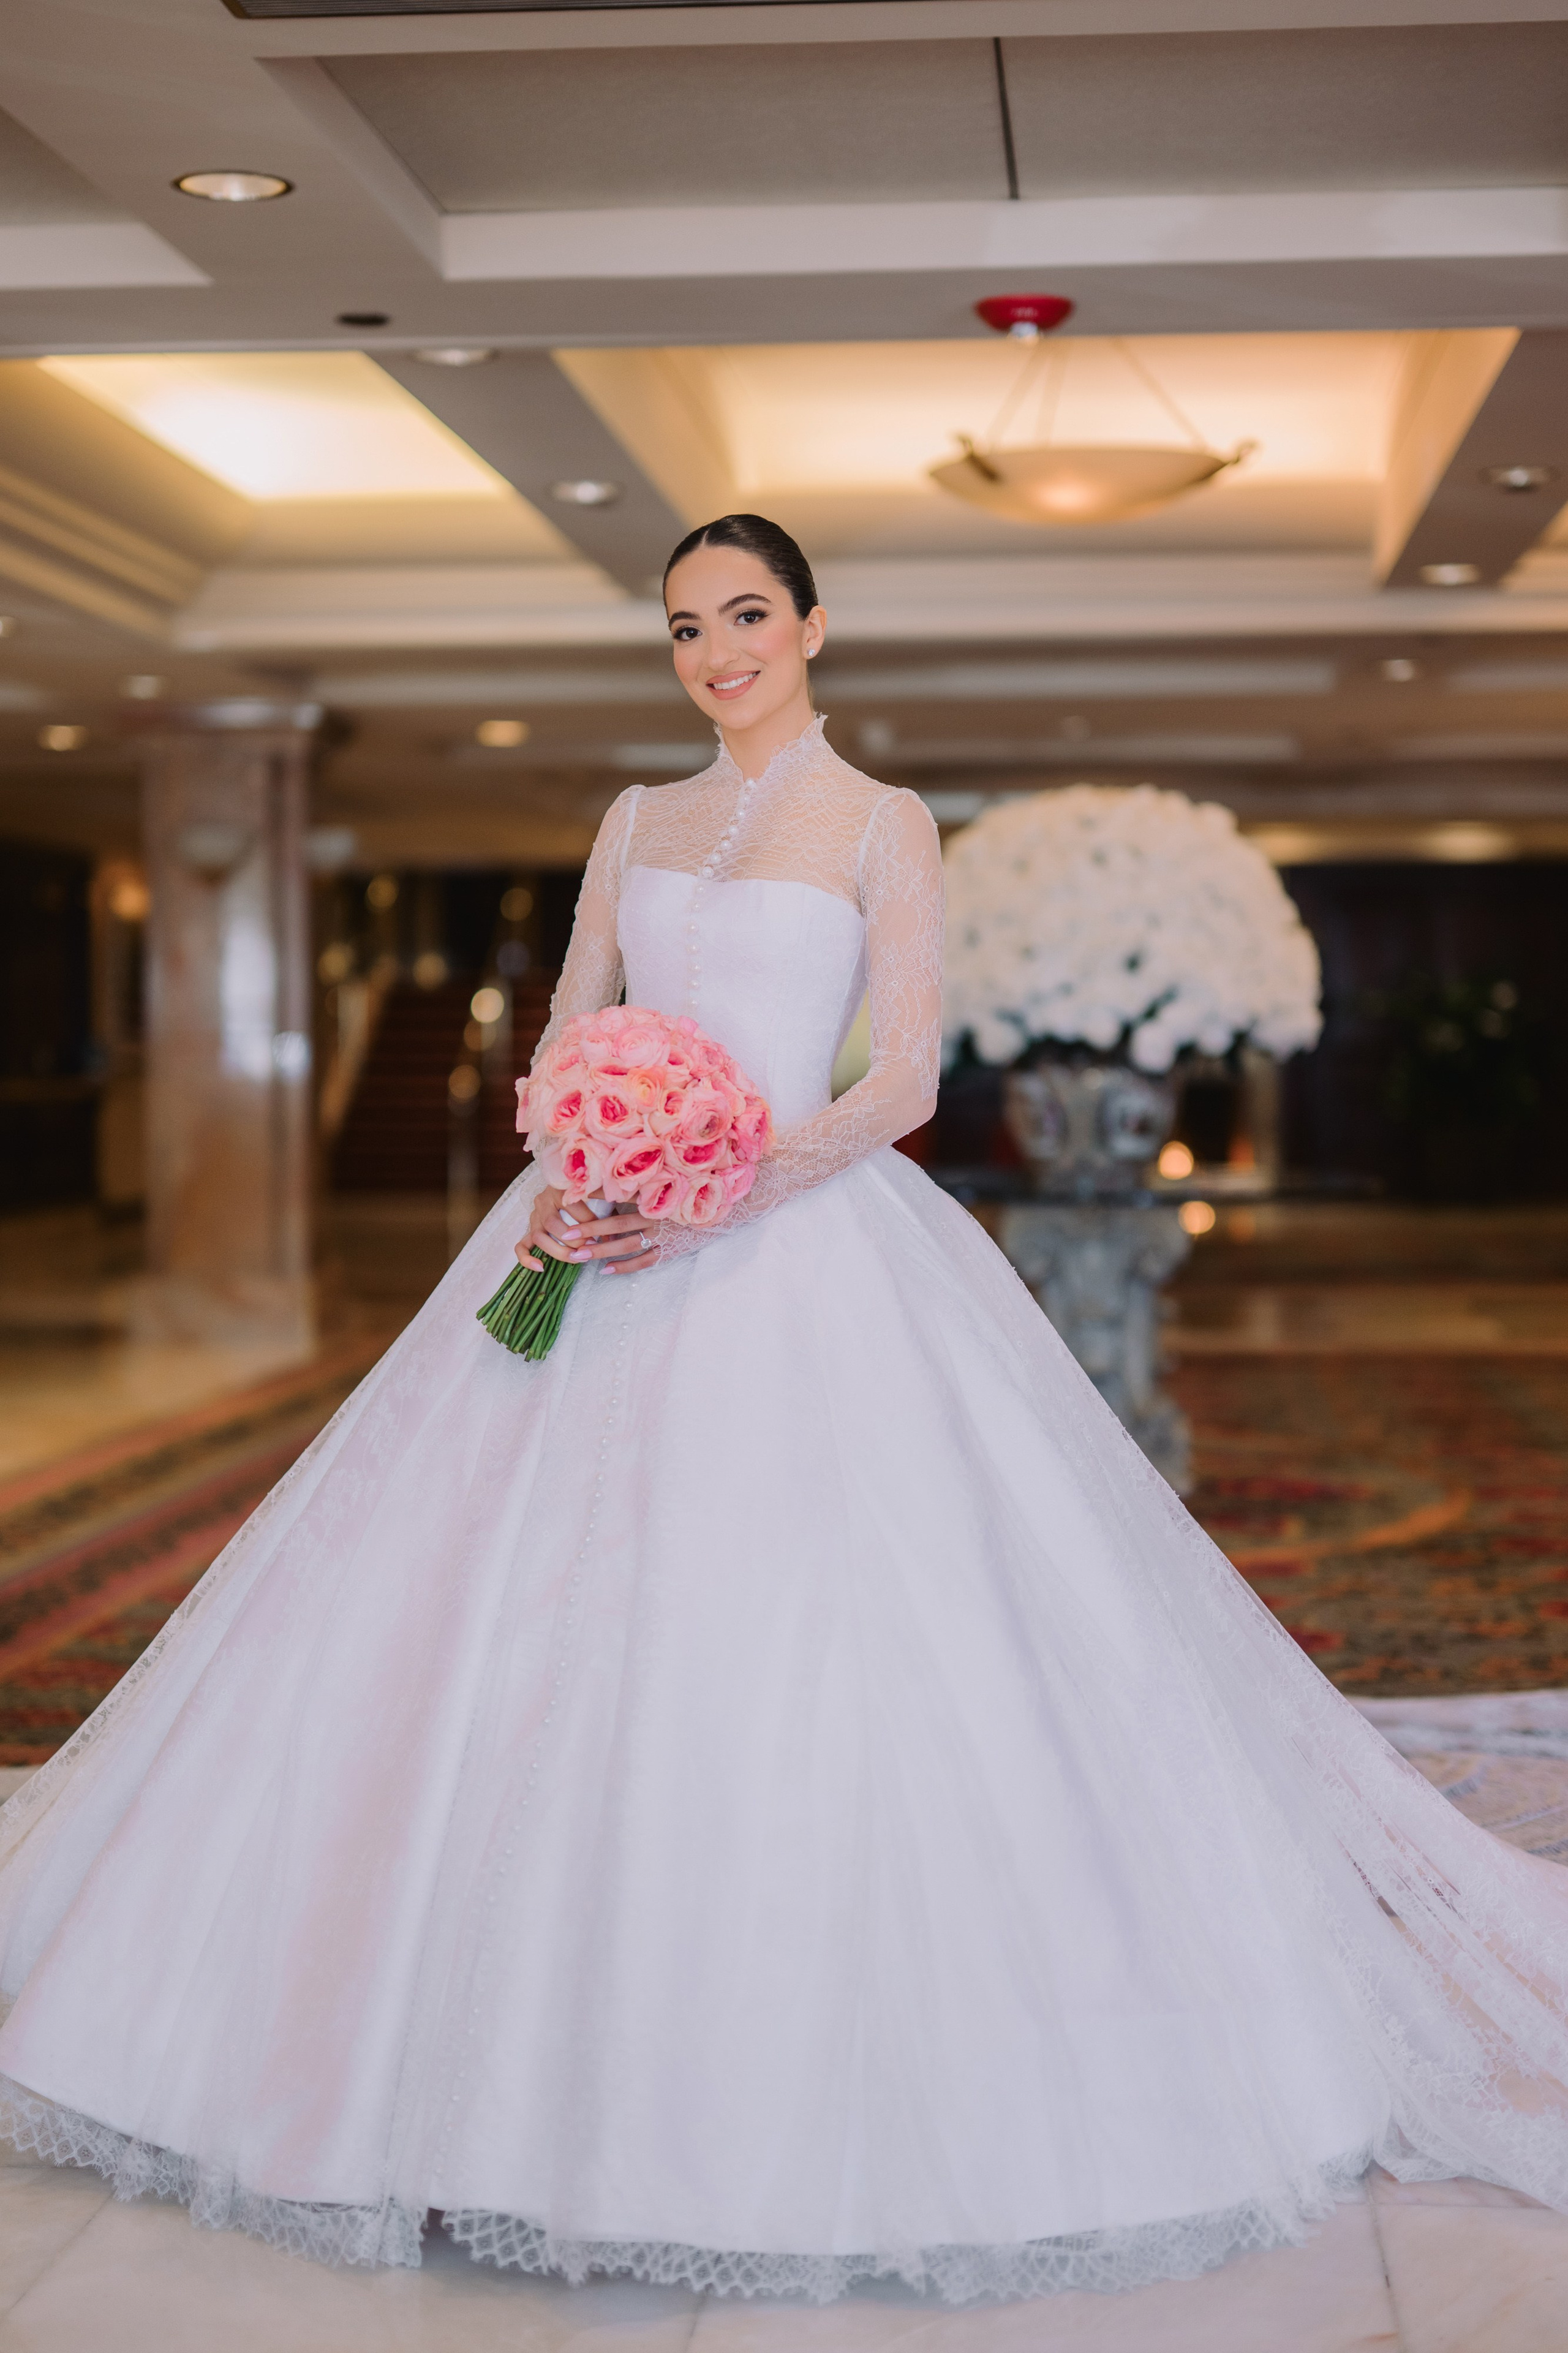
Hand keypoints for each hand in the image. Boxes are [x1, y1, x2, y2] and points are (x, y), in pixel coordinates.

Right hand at [515, 1186, 661, 1276]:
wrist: (567, 1179)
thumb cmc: (595, 1189)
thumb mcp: (607, 1191)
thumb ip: (616, 1197)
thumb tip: (638, 1207)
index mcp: (562, 1185)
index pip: (575, 1206)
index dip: (595, 1223)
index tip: (613, 1233)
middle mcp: (544, 1199)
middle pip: (554, 1222)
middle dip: (576, 1239)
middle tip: (594, 1248)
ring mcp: (534, 1214)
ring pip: (538, 1235)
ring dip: (558, 1250)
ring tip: (577, 1259)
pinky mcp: (529, 1227)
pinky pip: (520, 1245)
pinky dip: (527, 1258)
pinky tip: (541, 1268)